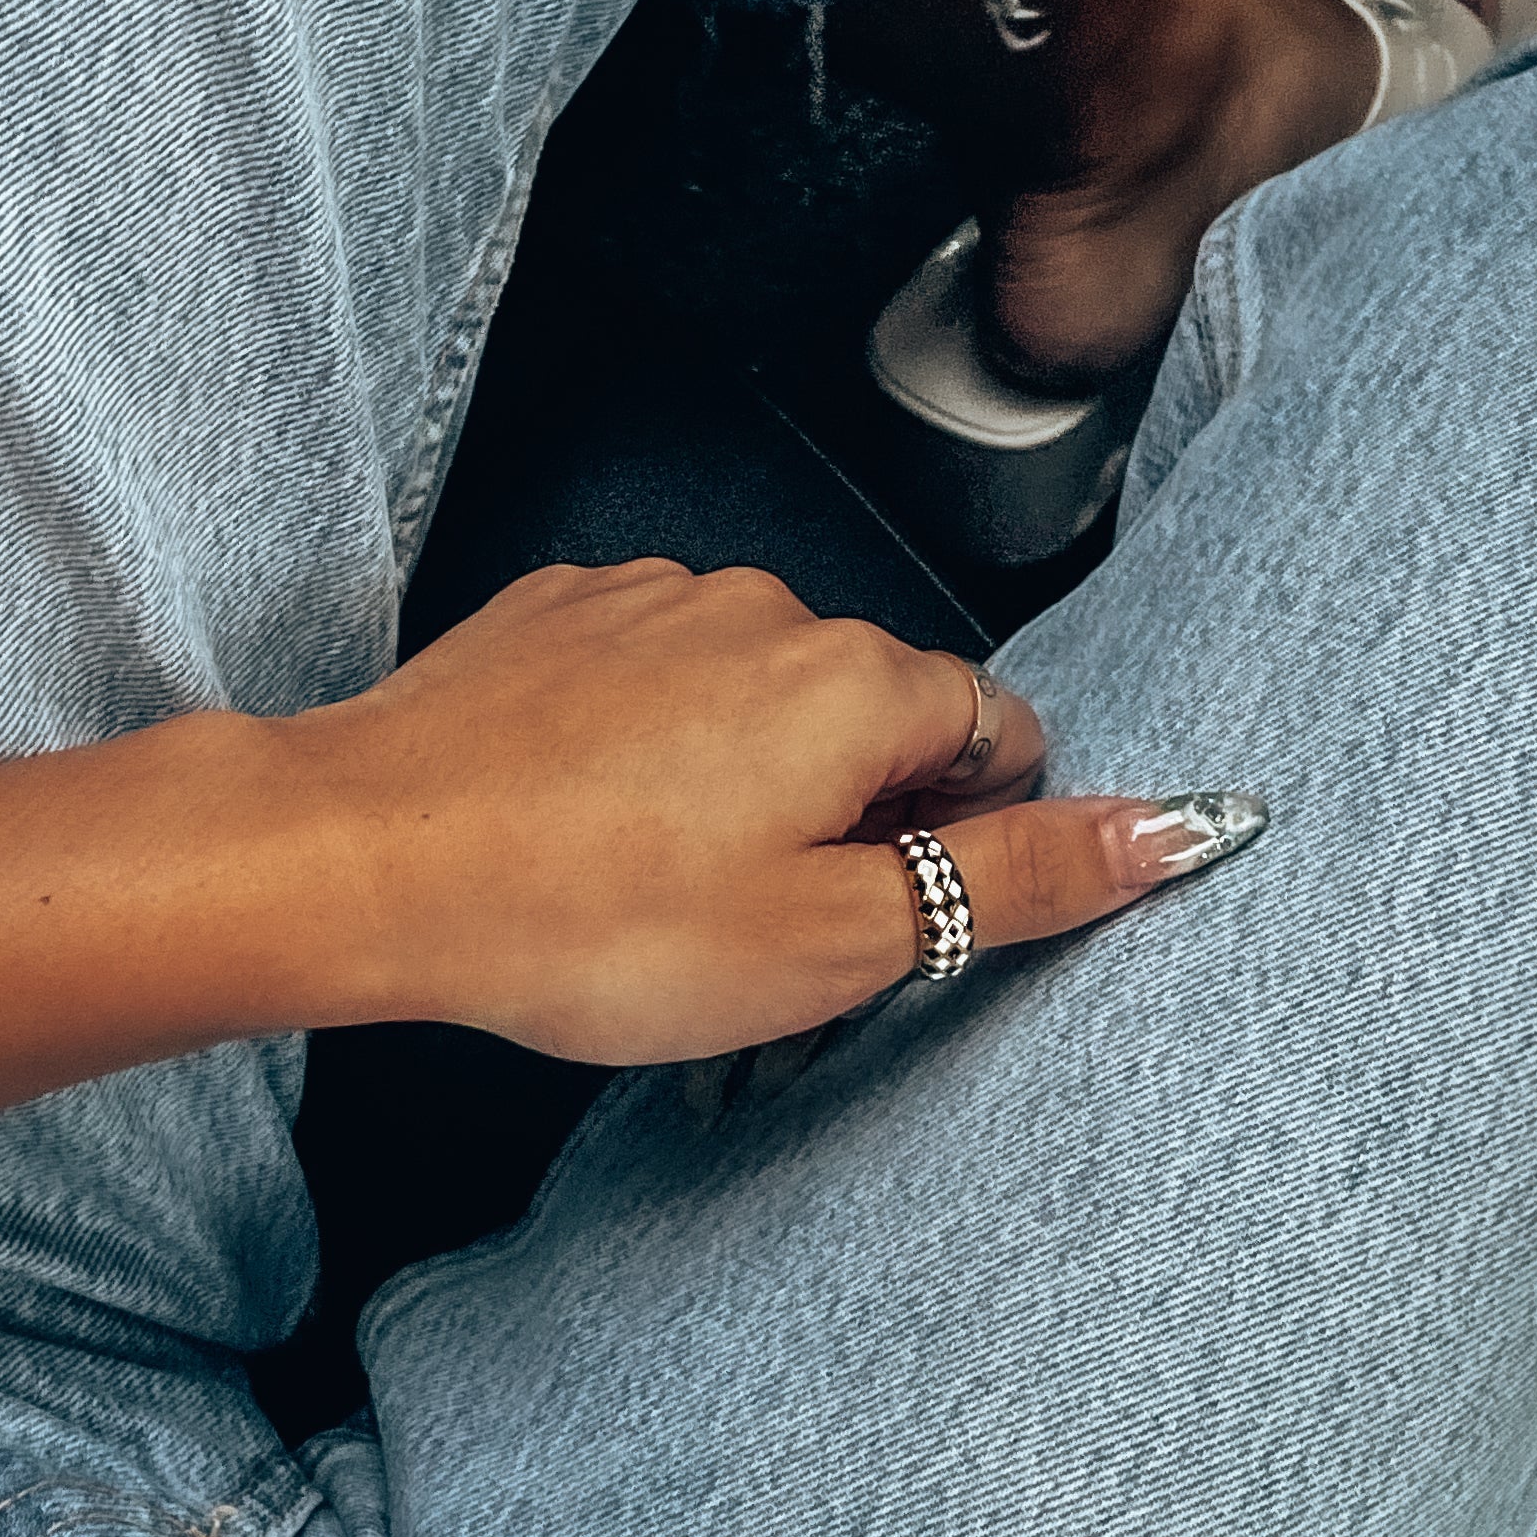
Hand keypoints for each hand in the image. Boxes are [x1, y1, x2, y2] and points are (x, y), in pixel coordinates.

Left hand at [285, 559, 1256, 1066]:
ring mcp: (652, 599)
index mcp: (860, 680)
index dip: (963, 844)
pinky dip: (644, 750)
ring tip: (656, 894)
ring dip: (743, 782)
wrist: (364, 857)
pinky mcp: (557, 614)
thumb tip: (1173, 831)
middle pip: (874, 717)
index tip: (893, 916)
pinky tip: (586, 831)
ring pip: (755, 699)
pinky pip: (650, 680)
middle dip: (852, 818)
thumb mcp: (833, 937)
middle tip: (768, 936)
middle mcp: (767, 607)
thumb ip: (1016, 879)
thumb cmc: (583, 913)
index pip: (997, 740)